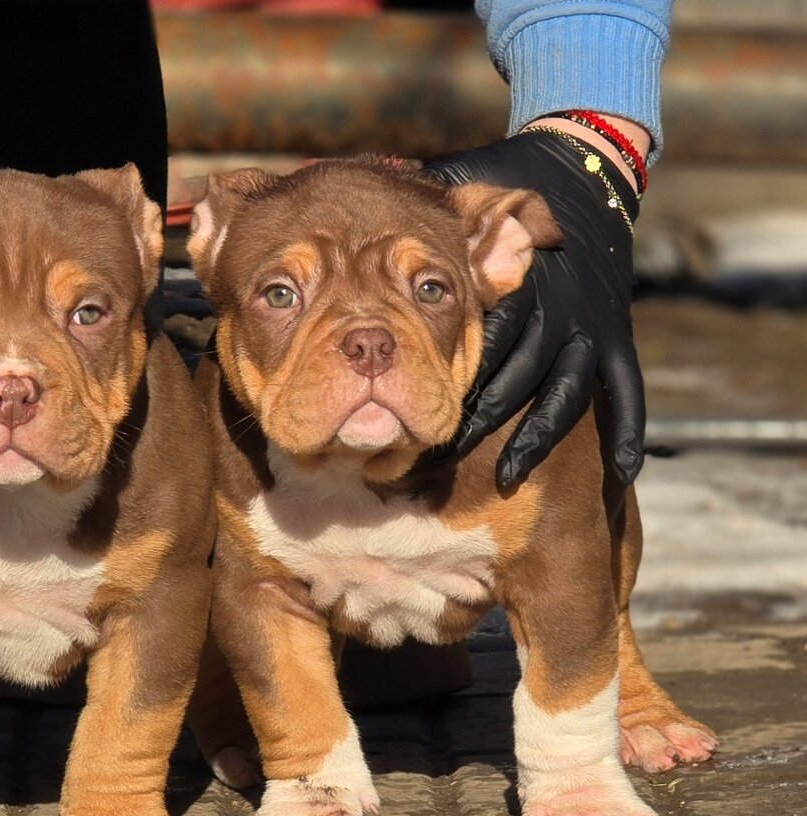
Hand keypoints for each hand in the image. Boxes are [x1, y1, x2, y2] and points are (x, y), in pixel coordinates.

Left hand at [425, 131, 642, 486]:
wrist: (578, 170)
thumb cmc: (497, 186)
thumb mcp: (451, 192)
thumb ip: (413, 219)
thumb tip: (357, 215)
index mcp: (509, 279)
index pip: (475, 338)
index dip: (440, 377)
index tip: (402, 412)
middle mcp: (552, 305)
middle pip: (512, 374)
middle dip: (474, 417)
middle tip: (433, 454)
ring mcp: (589, 323)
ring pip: (562, 392)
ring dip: (534, 437)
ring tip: (504, 475)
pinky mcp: (616, 334)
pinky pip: (627, 389)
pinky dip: (628, 431)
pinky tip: (621, 474)